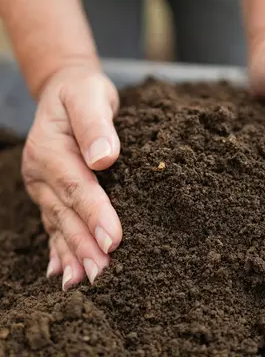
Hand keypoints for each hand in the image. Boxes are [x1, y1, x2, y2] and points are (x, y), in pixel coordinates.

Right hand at [22, 66, 121, 289]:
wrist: (65, 91)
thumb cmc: (82, 93)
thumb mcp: (89, 96)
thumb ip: (95, 125)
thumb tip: (104, 158)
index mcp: (50, 150)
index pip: (77, 187)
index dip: (95, 215)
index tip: (113, 241)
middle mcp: (41, 172)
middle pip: (66, 212)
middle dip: (84, 245)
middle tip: (103, 275)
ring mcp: (43, 185)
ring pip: (58, 223)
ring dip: (71, 254)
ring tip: (82, 282)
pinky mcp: (50, 191)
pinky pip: (53, 222)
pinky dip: (58, 248)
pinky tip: (60, 271)